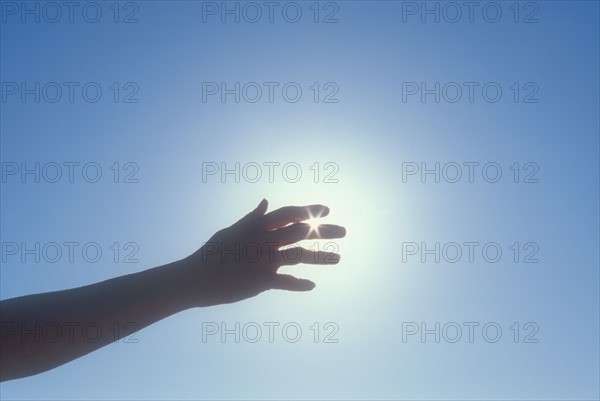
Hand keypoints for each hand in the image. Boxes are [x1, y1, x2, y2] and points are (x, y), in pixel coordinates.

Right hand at [187, 199, 345, 304]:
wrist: (195, 277)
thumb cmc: (212, 252)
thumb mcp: (232, 230)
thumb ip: (252, 218)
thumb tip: (266, 202)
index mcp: (258, 226)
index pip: (290, 212)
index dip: (310, 209)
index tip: (327, 210)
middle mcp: (265, 240)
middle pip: (303, 231)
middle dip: (326, 230)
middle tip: (344, 231)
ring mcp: (264, 260)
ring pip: (301, 255)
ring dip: (322, 257)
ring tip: (338, 258)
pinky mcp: (262, 280)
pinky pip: (287, 282)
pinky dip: (300, 284)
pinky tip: (312, 285)